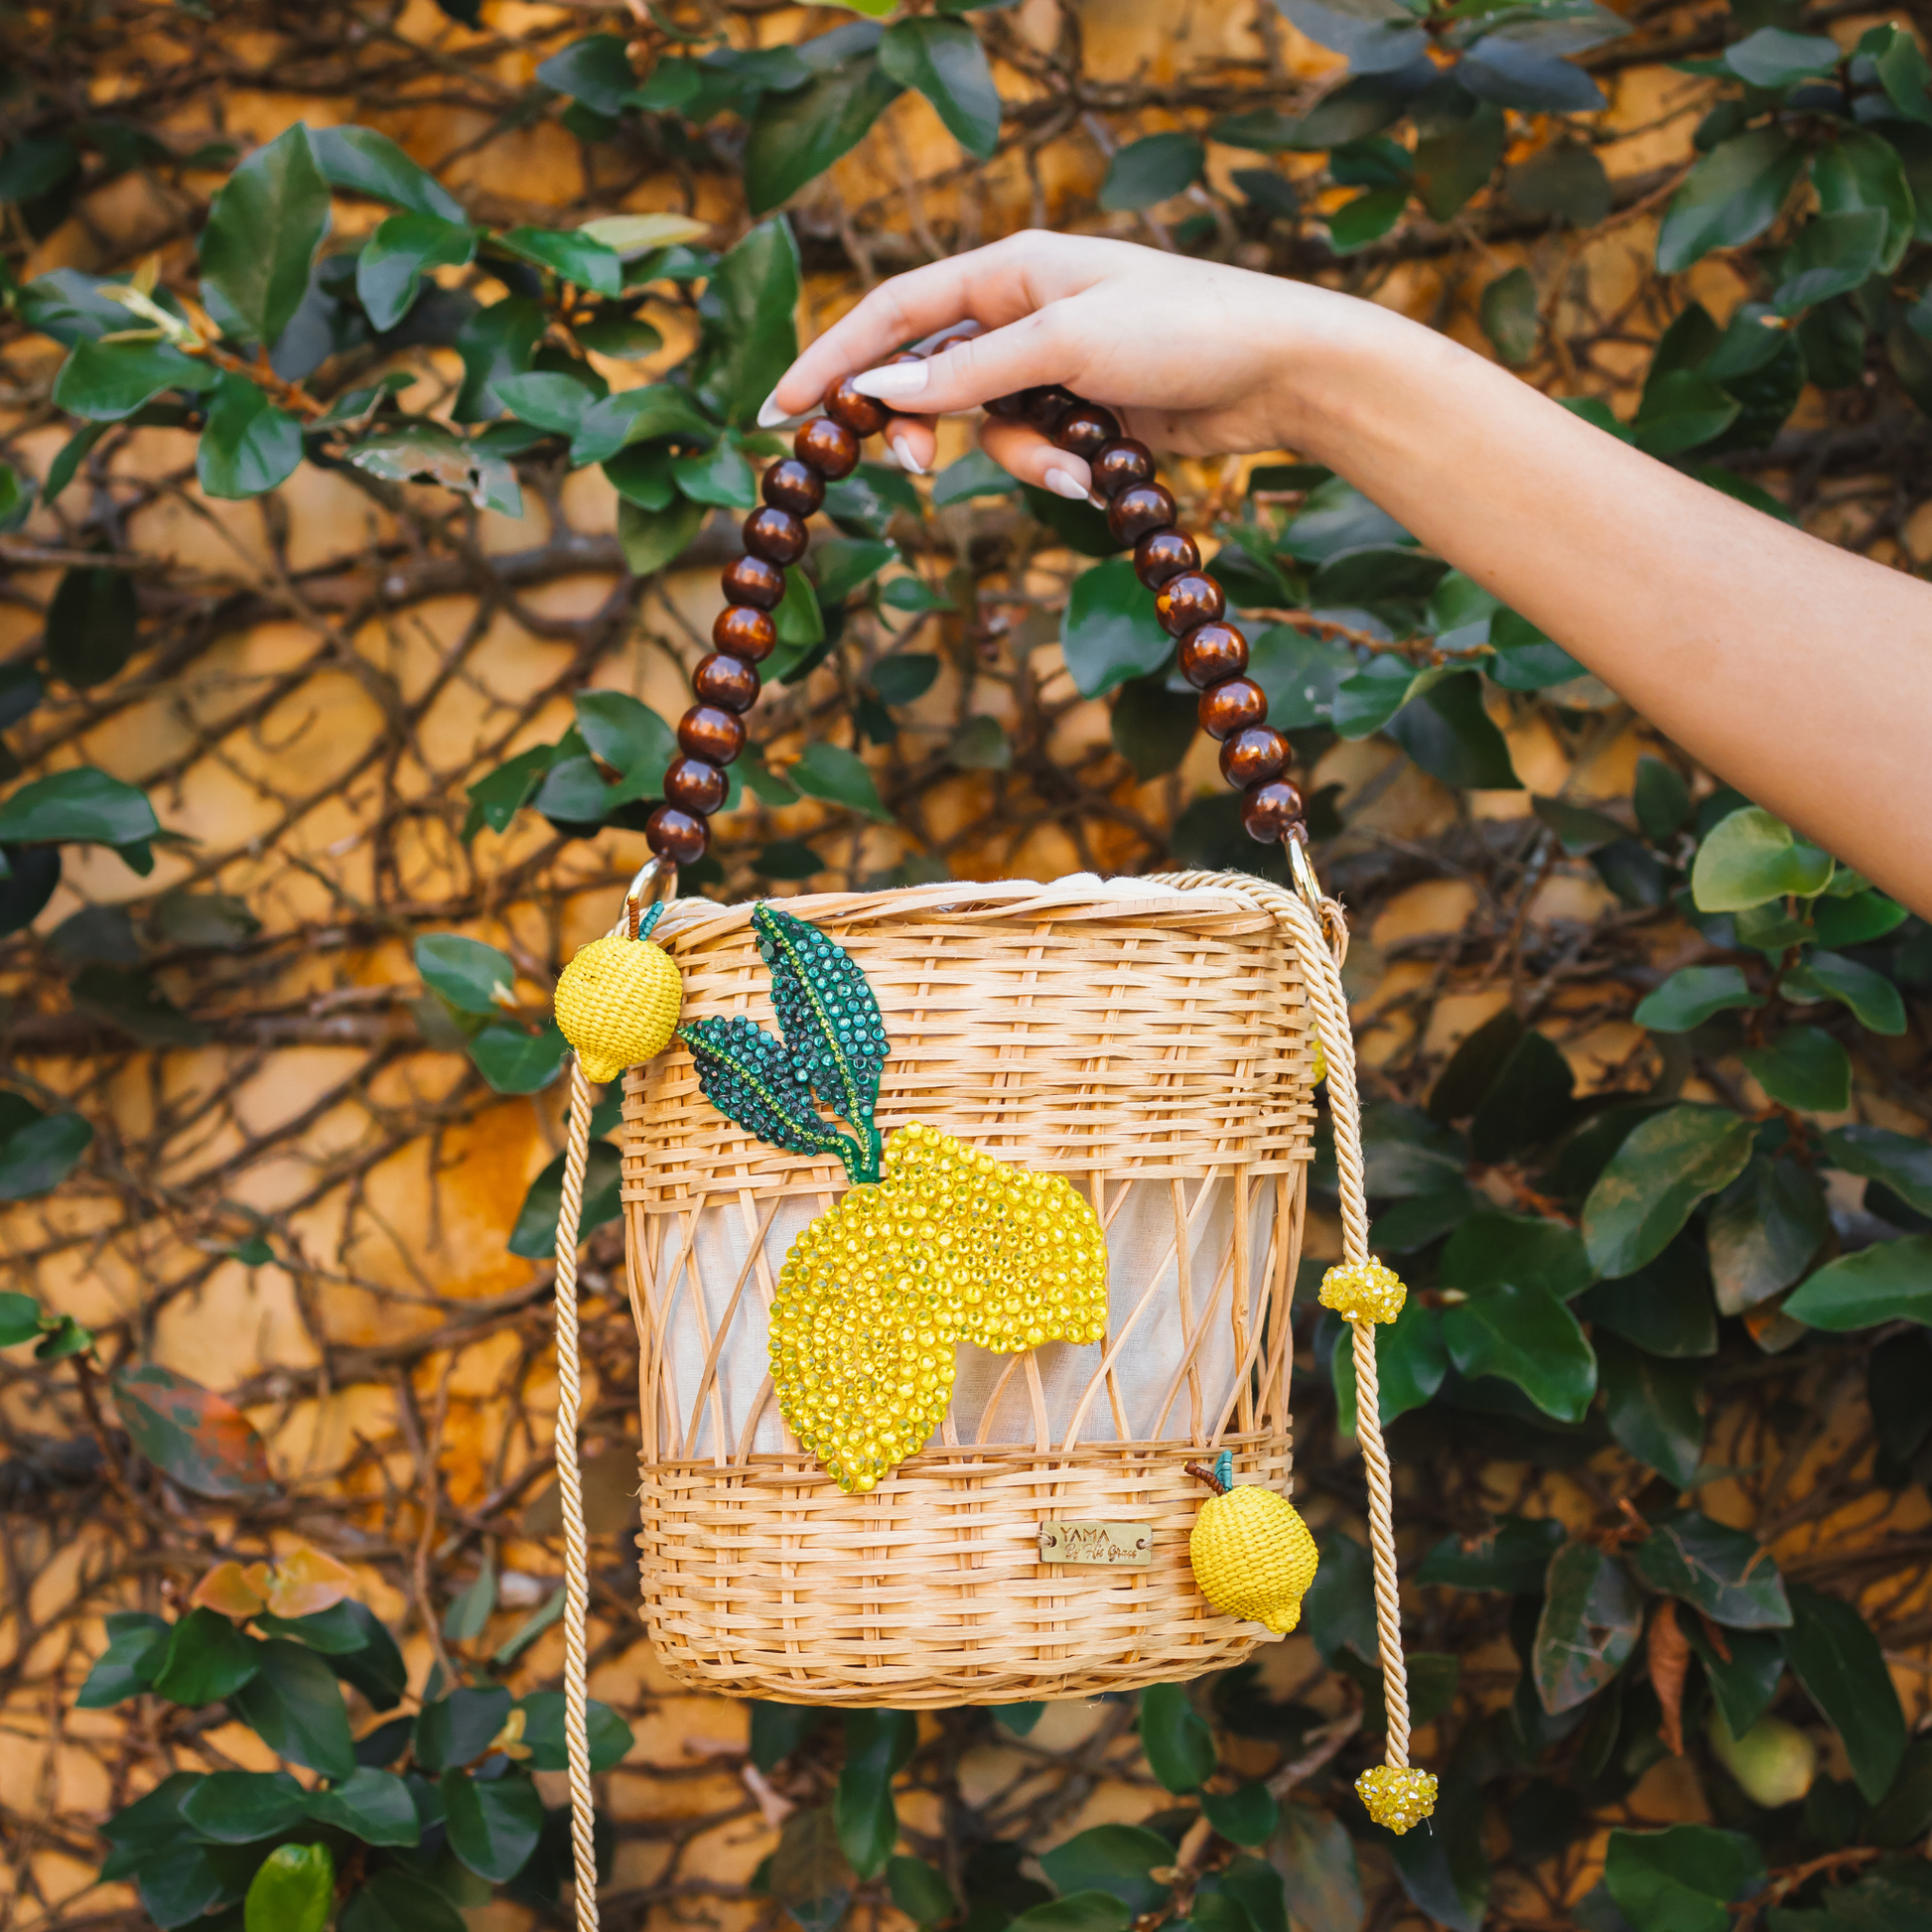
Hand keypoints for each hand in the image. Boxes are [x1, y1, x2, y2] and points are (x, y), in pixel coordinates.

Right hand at [758, 232, 1404, 497]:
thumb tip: (884, 395)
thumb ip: (970, 375)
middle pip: (929, 379)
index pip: (894, 312)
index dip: (835, 358)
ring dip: (1019, 461)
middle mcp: (1020, 314)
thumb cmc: (1181, 328)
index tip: (783, 411)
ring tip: (1073, 470)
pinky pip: (1034, 453)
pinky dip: (1056, 472)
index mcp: (1007, 272)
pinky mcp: (1080, 417)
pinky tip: (1097, 476)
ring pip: (984, 430)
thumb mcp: (1066, 344)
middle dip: (924, 430)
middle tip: (919, 474)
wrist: (1277, 372)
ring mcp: (1049, 368)